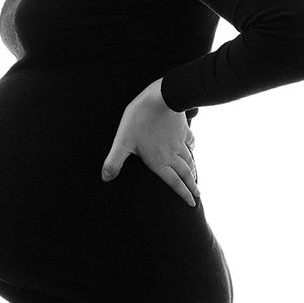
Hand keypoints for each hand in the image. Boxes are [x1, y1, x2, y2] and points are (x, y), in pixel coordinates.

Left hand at [101, 77, 199, 206]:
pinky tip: (193, 150)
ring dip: (193, 171)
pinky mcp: (182, 129)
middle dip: (192, 187)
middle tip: (198, 197)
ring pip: (189, 160)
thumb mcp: (122, 141)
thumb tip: (105, 178)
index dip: (183, 194)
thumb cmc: (139, 119)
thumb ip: (114, 161)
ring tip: (196, 178)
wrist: (161, 98)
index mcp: (159, 161)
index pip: (173, 182)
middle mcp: (172, 155)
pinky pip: (190, 142)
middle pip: (185, 174)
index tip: (191, 204)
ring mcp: (179, 142)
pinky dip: (192, 149)